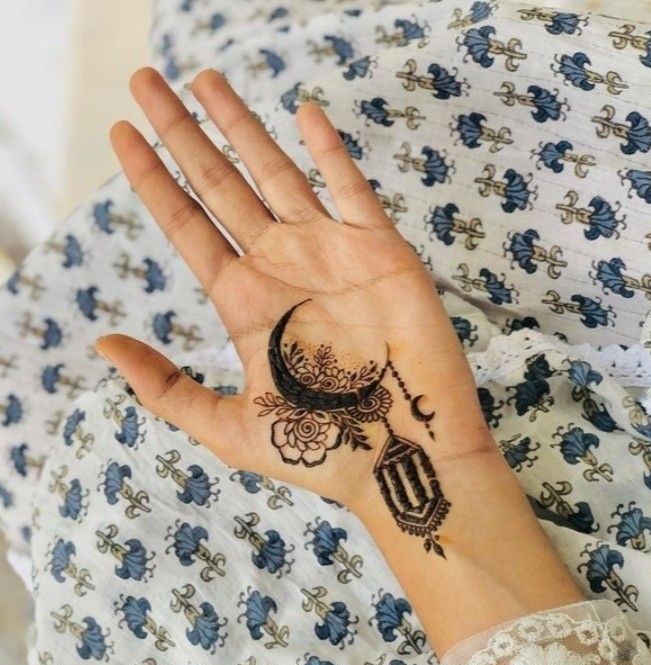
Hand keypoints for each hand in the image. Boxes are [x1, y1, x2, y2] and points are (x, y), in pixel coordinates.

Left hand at [97, 68, 493, 543]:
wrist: (403, 457)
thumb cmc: (323, 452)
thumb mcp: (230, 428)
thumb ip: (166, 388)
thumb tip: (103, 343)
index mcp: (244, 302)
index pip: (186, 225)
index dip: (151, 180)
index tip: (120, 132)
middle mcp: (280, 266)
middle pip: (219, 184)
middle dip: (181, 132)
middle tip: (145, 80)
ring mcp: (330, 253)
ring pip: (276, 171)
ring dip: (240, 125)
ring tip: (204, 79)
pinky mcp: (382, 250)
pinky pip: (351, 188)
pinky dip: (329, 150)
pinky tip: (302, 113)